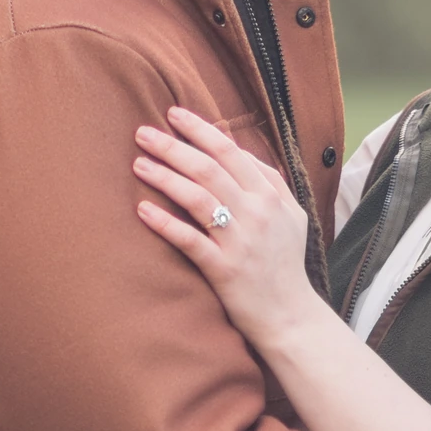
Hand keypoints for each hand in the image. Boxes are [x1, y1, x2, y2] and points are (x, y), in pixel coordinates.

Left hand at [134, 107, 322, 347]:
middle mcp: (257, 213)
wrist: (291, 315)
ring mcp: (240, 241)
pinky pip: (189, 239)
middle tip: (142, 133)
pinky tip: (143, 210)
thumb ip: (271, 182)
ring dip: (164, 177)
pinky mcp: (224, 269)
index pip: (231, 152)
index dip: (200, 130)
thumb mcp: (292, 217)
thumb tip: (244, 152)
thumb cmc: (285, 264)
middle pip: (209, 168)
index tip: (173, 114)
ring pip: (197, 197)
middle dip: (173, 146)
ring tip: (138, 164)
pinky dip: (165, 223)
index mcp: (270, 196)